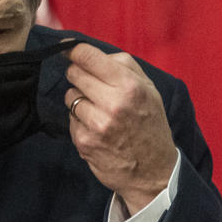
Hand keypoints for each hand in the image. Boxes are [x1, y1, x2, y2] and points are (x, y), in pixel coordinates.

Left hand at [64, 43, 178, 214]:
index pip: (88, 57)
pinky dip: (79, 120)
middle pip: (74, 73)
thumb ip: (123, 65)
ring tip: (98, 110)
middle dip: (78, 74)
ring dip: (79, 99)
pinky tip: (96, 128)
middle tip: (90, 84)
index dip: (73, 50)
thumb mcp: (149, 89)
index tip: (68, 49)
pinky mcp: (83, 142)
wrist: (153, 171)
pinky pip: (70, 119)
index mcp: (130, 87)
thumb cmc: (150, 124)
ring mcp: (96, 124)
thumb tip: (86, 51)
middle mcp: (112, 104)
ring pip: (69, 96)